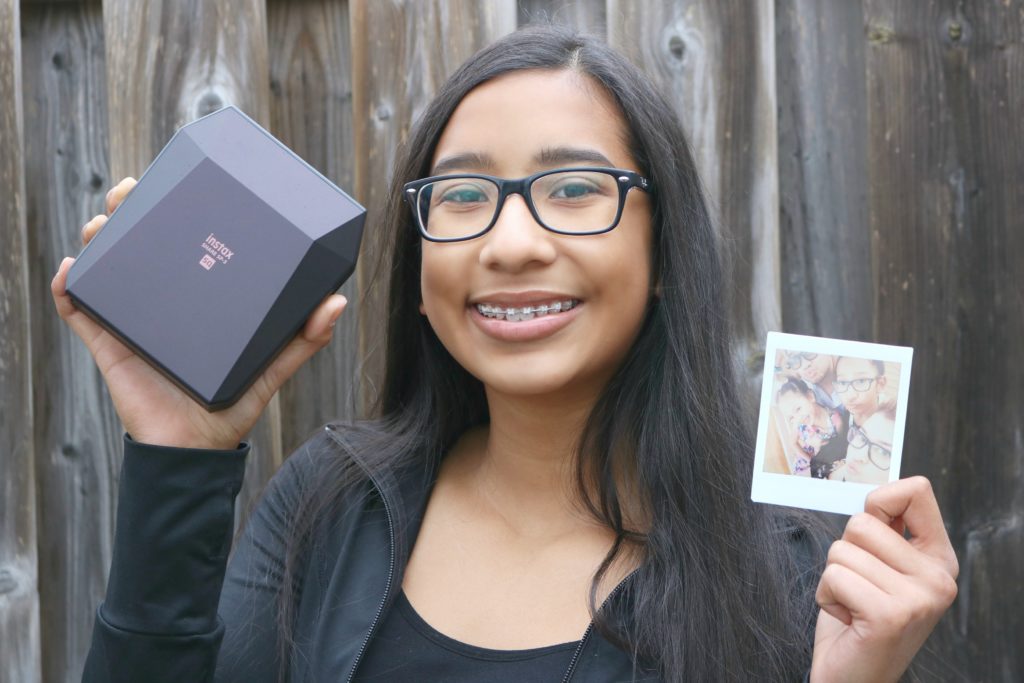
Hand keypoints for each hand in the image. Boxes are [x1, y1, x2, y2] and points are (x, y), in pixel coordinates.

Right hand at [51, 177, 347, 449]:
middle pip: (138, 242)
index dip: (174, 208)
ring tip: (102, 226)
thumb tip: (337, 301)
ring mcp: (133, 319)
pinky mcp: (110, 344)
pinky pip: (80, 310)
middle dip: (126, 209)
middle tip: (128, 192)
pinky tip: (73, 270)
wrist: (195, 449)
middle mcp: (164, 301)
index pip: (183, 241)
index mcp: (197, 297)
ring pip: (105, 266)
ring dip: (97, 237)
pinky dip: (68, 288)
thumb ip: (305, 336)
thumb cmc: (233, 405)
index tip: (174, 180)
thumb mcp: (274, 364)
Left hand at [810, 476, 958, 682]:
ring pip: (842, 549)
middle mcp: (938, 578)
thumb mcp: (879, 568)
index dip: (880, 501)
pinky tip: (847, 619)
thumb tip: (880, 492)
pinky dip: (826, 596)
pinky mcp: (890, 615)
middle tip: (858, 588)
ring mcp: (918, 598)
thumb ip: (885, 533)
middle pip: (863, 522)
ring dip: (833, 578)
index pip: (916, 492)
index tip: (871, 536)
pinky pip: (834, 576)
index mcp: (939, 560)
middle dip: (845, 553)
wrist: (856, 677)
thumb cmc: (858, 619)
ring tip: (852, 605)